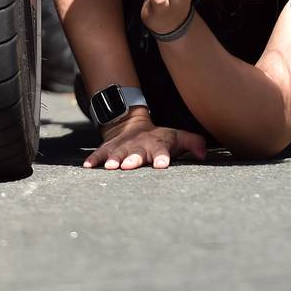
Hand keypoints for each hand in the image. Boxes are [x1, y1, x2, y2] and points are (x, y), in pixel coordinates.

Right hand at [84, 112, 206, 169]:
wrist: (130, 123)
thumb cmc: (159, 137)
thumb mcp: (177, 136)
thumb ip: (193, 143)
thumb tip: (203, 154)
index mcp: (156, 144)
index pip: (161, 150)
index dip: (161, 157)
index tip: (161, 165)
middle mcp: (138, 145)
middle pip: (136, 152)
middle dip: (132, 159)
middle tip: (128, 166)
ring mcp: (121, 146)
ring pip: (116, 153)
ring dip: (112, 159)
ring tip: (109, 167)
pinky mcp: (108, 148)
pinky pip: (99, 153)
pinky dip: (93, 159)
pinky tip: (87, 167)